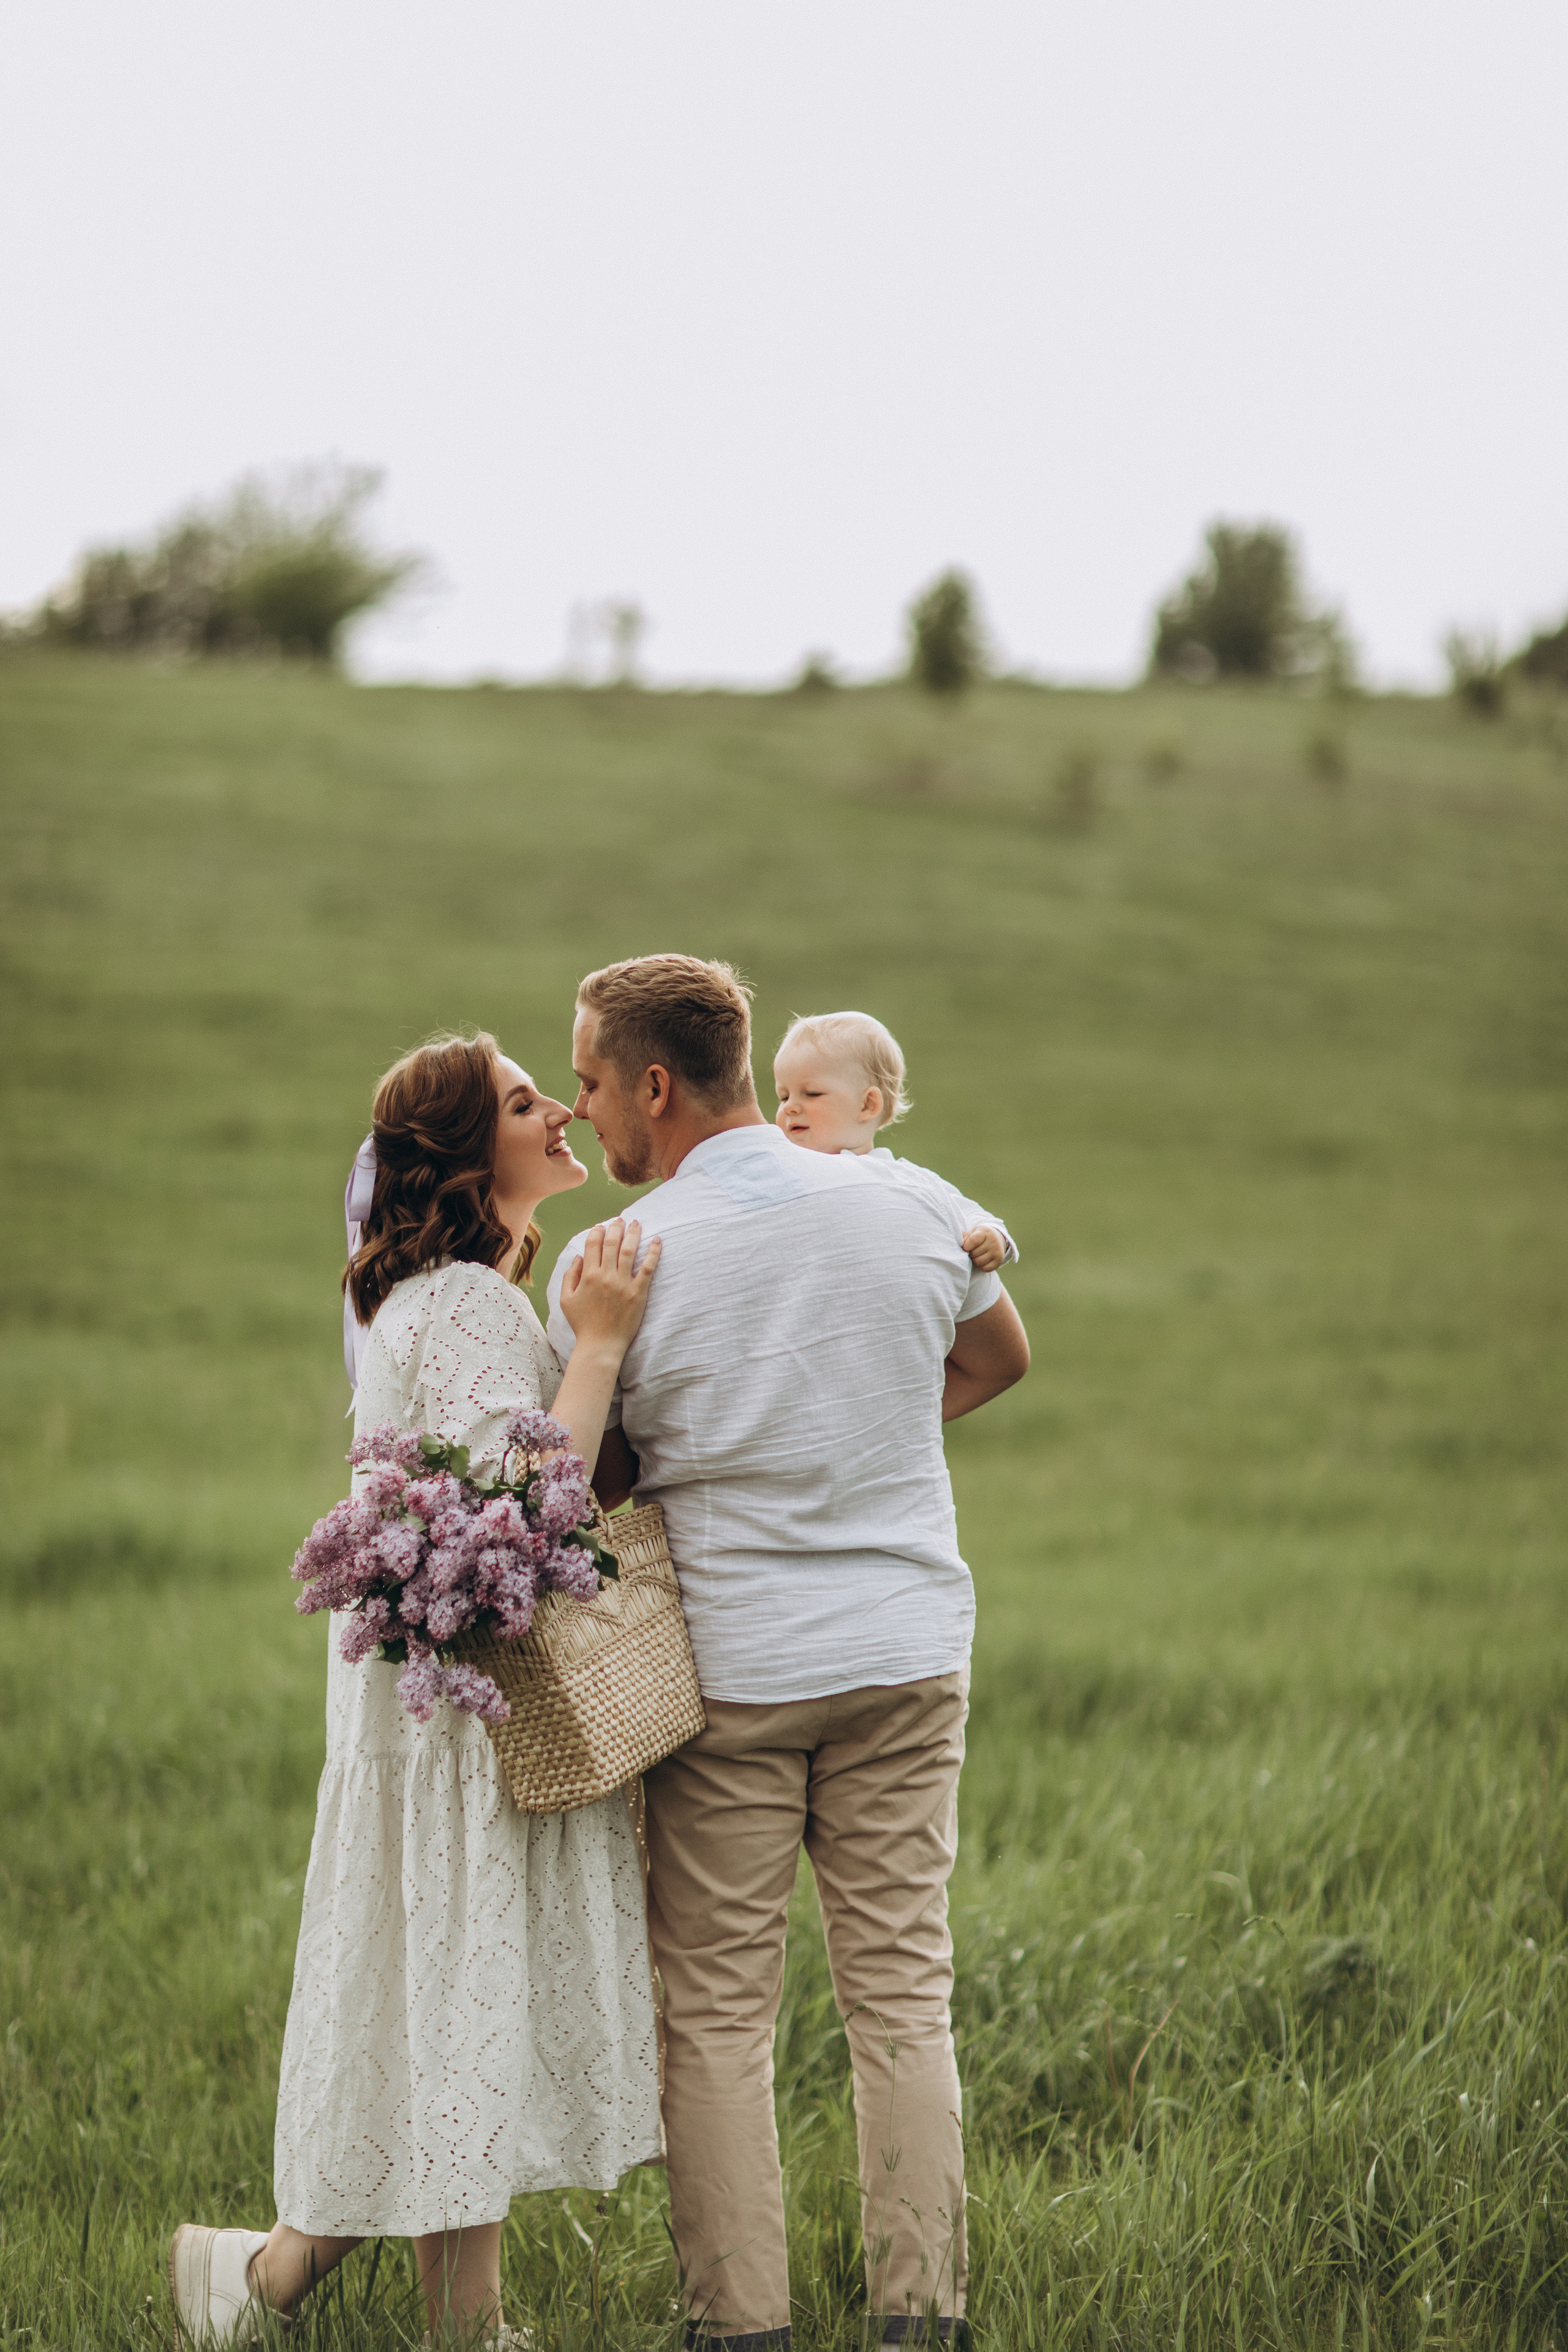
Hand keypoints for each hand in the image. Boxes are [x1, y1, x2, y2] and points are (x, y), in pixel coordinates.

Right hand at [559, 1219, 661, 1356]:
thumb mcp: (566, 1300)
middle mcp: (605, 1276)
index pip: (592, 1244)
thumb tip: (578, 1257)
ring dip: (633, 1233)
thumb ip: (569, 1276)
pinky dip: (653, 1252)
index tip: (601, 1225)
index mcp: (587, 1276)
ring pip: (629, 1251)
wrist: (601, 1345)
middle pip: (611, 1243)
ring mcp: (622, 1284)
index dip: (597, 1231)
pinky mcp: (638, 1293)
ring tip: (636, 1223)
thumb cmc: (582, 1324)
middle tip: (620, 1219)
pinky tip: (657, 1240)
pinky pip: (647, 1268)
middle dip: (616, 1227)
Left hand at [961, 1225, 1004, 1273]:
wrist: (996, 1239)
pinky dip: (981, 1266)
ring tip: (976, 1255)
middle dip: (970, 1253)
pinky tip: (982, 1260)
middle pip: (974, 1253)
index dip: (966, 1246)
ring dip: (974, 1260)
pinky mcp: (999, 1261)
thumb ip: (965, 1236)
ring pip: (978, 1262)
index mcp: (985, 1232)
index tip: (965, 1247)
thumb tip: (961, 1244)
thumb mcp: (972, 1232)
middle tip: (972, 1251)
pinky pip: (985, 1268)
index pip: (974, 1240)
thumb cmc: (980, 1236)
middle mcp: (993, 1241)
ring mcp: (997, 1252)